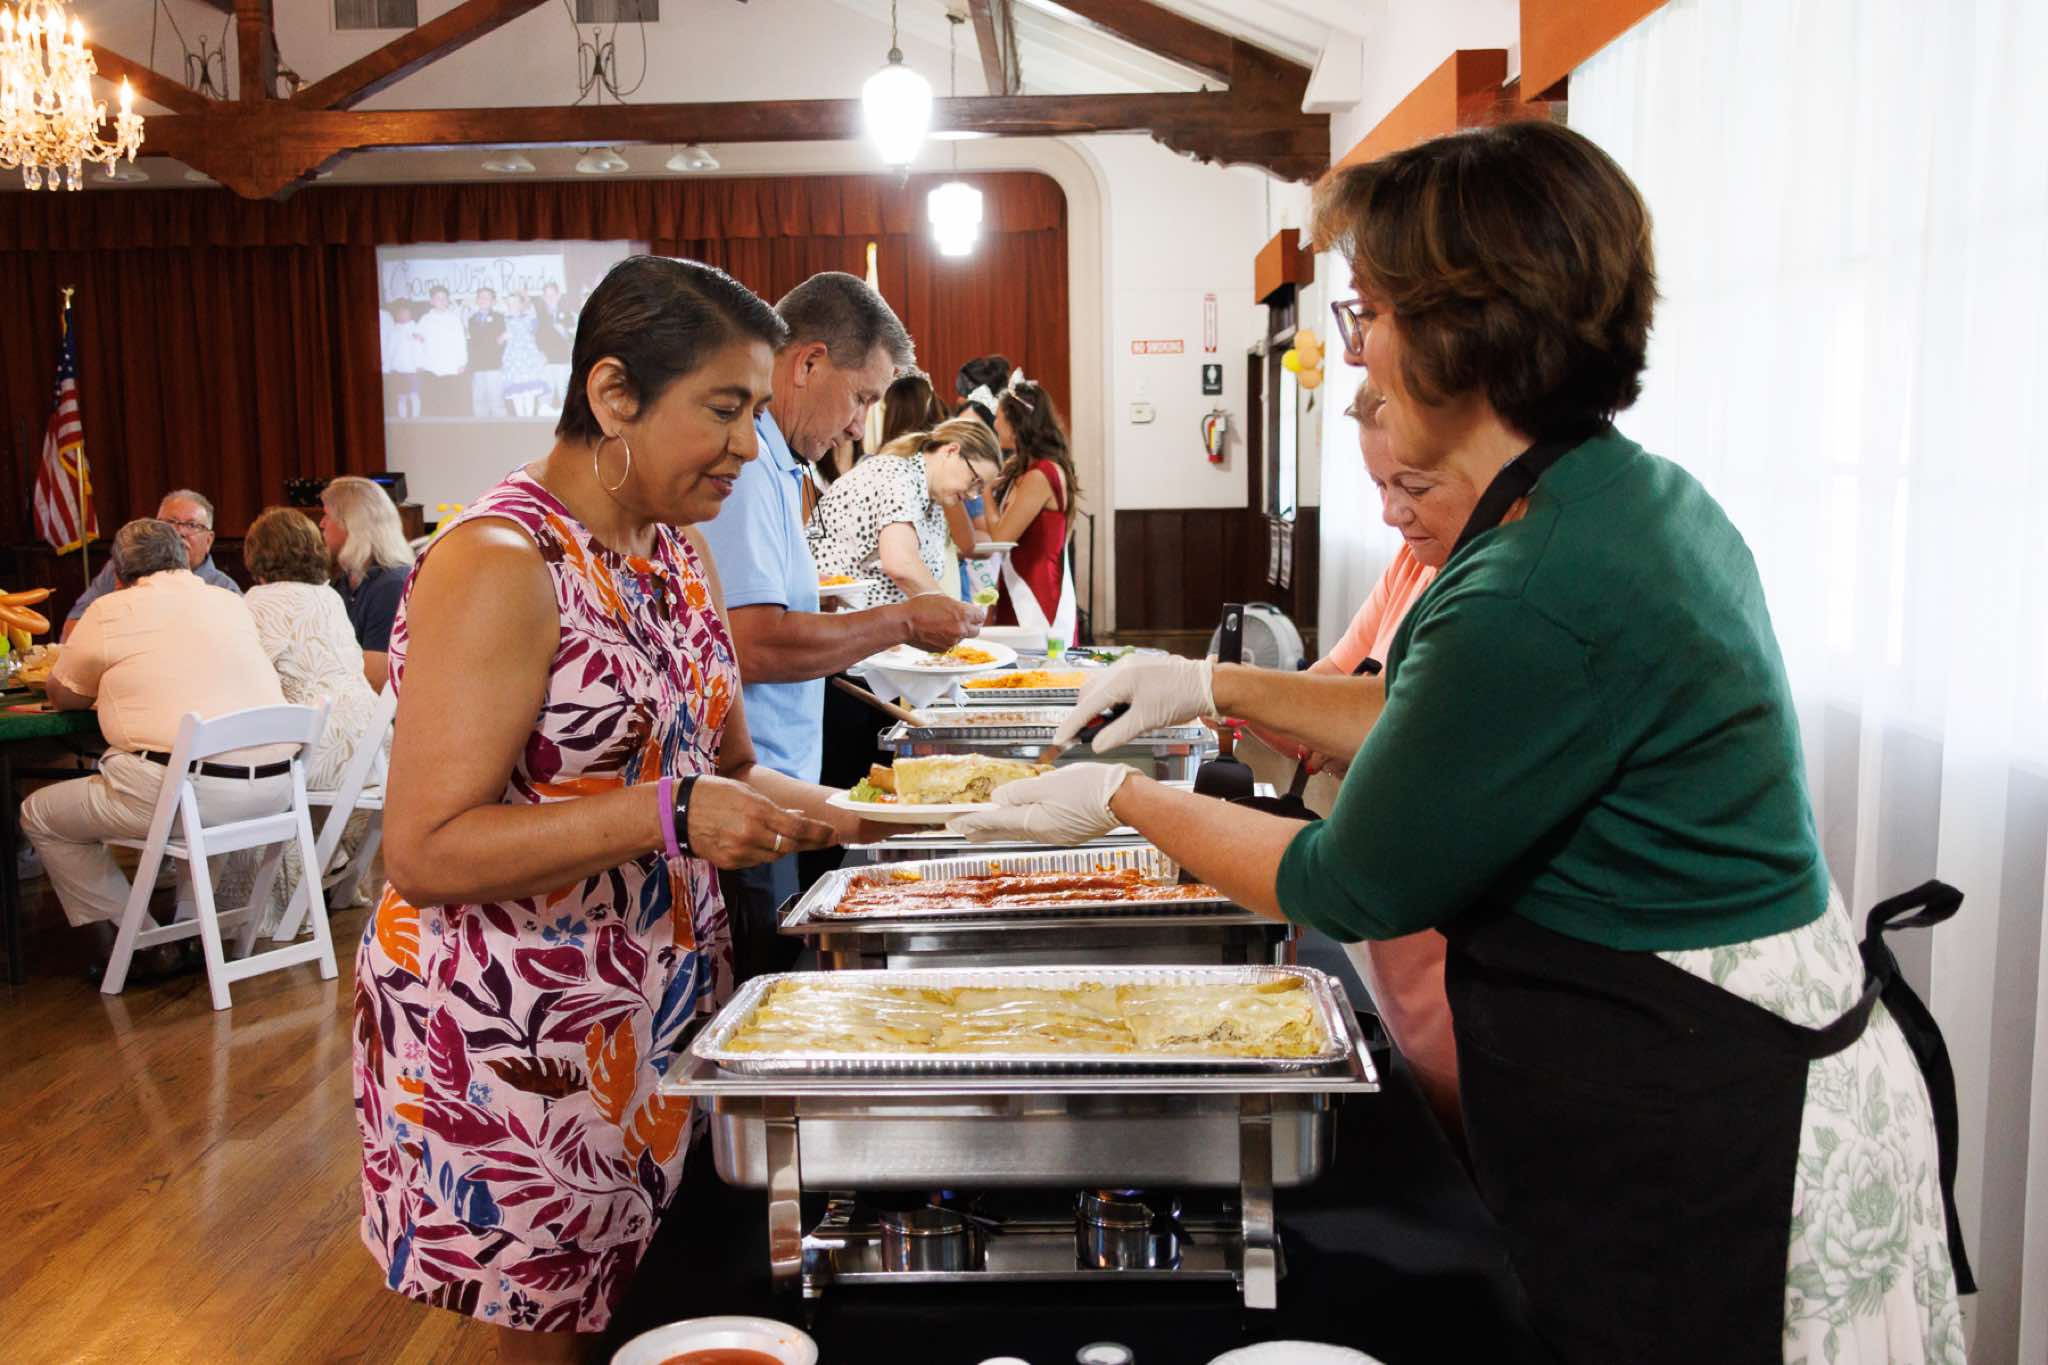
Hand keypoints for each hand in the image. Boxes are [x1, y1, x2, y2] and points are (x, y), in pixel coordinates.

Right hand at [684, 776, 834, 870]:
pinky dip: (765, 852)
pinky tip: (764, 842)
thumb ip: (773, 808)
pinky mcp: (731, 863)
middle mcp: (751, 835)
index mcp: (757, 812)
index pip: (798, 827)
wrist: (675, 812)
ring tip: (793, 836)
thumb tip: (797, 815)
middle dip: (810, 842)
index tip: (833, 834)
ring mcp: (740, 852)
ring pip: (775, 855)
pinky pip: (757, 861)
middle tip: (824, 839)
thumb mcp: (746, 792)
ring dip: (786, 846)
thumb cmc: (711, 793)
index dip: (819, 832)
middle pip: (790, 845)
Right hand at [901, 592, 984, 650]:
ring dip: (957, 633)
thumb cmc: (920, 607)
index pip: (980, 616)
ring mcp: (953, 641)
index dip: (976, 615)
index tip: (973, 614)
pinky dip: (946, 640)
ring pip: (962, 638)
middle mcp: (961, 629)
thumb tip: (964, 608)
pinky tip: (936, 632)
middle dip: (970, 625)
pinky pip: (950, 644)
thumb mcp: (942, 598)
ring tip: (942, 625)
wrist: (905, 623)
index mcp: (963, 614)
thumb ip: (957, 605)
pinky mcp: (944, 649)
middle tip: (961, 621)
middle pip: (976, 630)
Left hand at [947, 763, 1132, 844]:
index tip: (954, 822)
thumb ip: (1022, 790)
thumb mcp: (1051, 783)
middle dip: (981, 829)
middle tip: (961, 830)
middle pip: (1004, 830)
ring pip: (1019, 831)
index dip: (973, 820)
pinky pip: (1036, 828)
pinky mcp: (1068, 830)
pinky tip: (1020, 821)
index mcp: (1035, 820)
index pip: (995, 820)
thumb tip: (1000, 797)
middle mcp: (1043, 832)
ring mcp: (1056, 833)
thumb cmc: (1093, 788)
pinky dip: (1020, 825)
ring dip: (998, 828)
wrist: (1125, 800)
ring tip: (983, 827)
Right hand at [1051, 656, 1215, 752]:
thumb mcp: (1146, 721)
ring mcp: (1129, 666)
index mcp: (1119, 680)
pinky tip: (1121, 712)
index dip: (1072, 725)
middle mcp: (1120, 669)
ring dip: (1098, 706)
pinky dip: (1110, 699)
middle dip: (1084, 714)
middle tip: (1086, 735)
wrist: (1207, 684)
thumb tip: (1096, 745)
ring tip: (1106, 725)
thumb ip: (1117, 733)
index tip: (1059, 740)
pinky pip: (1114, 683)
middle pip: (1089, 693)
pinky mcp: (1138, 669)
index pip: (1087, 705)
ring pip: (1100, 687)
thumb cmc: (1179, 699)